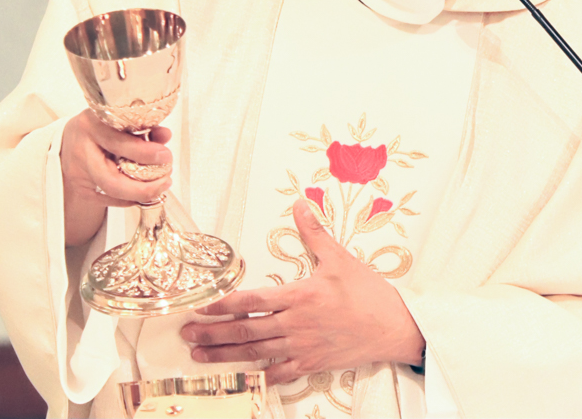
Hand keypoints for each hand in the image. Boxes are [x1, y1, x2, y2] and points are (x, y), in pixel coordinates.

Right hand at [60, 109, 171, 246]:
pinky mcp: (81, 189)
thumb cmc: (98, 126)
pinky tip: (144, 193)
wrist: (70, 138)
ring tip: (160, 186)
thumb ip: (142, 127)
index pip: (119, 144)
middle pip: (112, 180)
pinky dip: (130, 198)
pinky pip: (109, 200)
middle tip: (165, 181)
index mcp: (92, 126)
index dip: (145, 153)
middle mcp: (82, 152)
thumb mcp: (117, 119)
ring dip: (140, 193)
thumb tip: (165, 136)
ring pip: (111, 193)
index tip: (166, 156)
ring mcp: (79, 174)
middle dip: (143, 187)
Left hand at [182, 200, 424, 384]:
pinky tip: (241, 375)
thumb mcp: (341, 259)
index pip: (252, 301)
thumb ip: (315, 233)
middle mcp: (296, 324)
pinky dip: (257, 375)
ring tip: (199, 354)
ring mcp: (302, 347)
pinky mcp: (311, 364)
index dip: (223, 304)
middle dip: (212, 332)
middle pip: (245, 330)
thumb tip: (300, 204)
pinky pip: (278, 374)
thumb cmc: (369, 293)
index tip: (202, 306)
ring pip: (254, 353)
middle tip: (187, 333)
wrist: (394, 327)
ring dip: (224, 354)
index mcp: (301, 296)